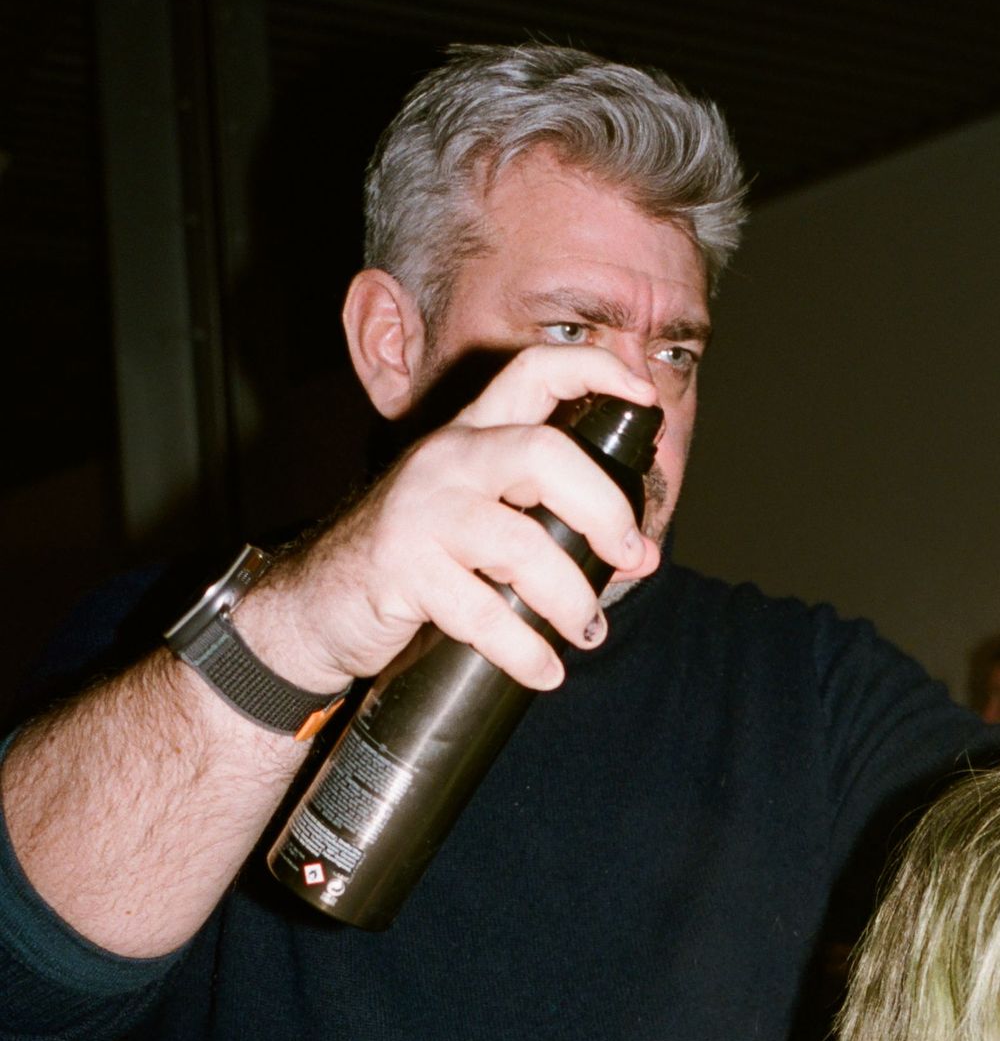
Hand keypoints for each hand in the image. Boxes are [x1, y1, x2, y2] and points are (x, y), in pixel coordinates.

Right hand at [233, 345, 664, 699]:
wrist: (315, 606)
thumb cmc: (416, 563)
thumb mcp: (488, 532)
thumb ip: (559, 531)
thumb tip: (644, 557)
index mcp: (473, 437)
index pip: (532, 373)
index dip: (592, 370)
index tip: (643, 394)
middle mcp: (447, 460)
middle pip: (543, 452)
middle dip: (604, 507)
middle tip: (627, 555)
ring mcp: (420, 511)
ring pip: (519, 542)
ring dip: (569, 596)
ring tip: (588, 631)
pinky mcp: (399, 568)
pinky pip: (479, 610)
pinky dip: (523, 649)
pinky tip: (544, 670)